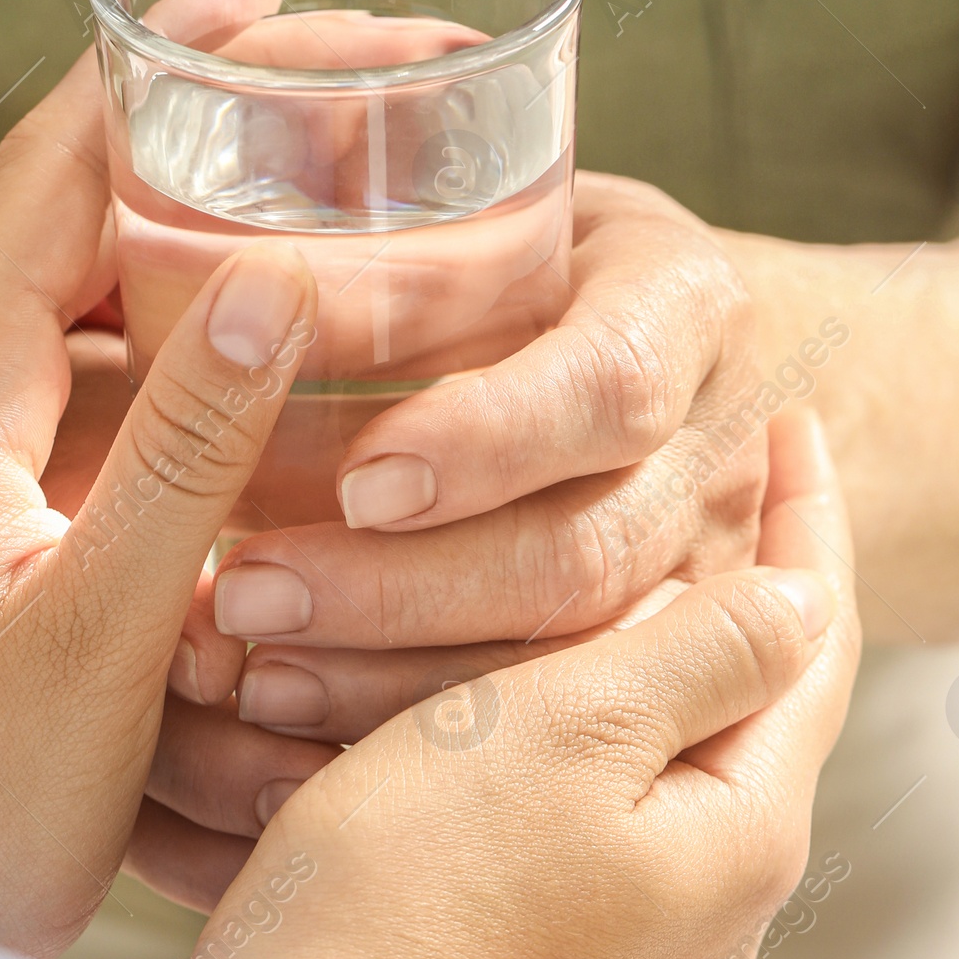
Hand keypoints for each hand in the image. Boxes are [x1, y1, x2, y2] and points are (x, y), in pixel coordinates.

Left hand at [0, 49, 331, 956]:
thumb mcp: (95, 638)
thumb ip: (185, 460)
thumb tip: (281, 278)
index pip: (62, 159)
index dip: (168, 54)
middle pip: (90, 194)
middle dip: (221, 115)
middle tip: (370, 78)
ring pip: (109, 280)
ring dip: (221, 210)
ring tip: (363, 174)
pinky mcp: (13, 503)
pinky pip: (118, 368)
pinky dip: (209, 319)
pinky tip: (308, 332)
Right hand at [174, 411, 859, 958]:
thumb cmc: (417, 883)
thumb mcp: (570, 728)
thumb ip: (701, 651)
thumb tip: (803, 600)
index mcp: (744, 837)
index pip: (812, 642)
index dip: (805, 519)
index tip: (784, 419)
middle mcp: (713, 907)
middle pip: (740, 703)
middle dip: (713, 583)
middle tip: (691, 468)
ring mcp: (631, 946)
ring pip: (652, 754)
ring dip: (619, 652)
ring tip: (580, 550)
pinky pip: (584, 808)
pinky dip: (556, 726)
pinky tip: (499, 677)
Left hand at [194, 171, 769, 725]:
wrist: (668, 348)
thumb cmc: (528, 259)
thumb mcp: (484, 205)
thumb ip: (388, 223)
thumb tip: (236, 280)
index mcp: (685, 301)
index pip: (610, 383)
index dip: (488, 439)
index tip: (359, 480)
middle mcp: (722, 442)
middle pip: (585, 549)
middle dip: (407, 590)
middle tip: (245, 596)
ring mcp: (709, 568)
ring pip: (571, 658)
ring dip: (399, 680)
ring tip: (251, 678)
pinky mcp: (666, 660)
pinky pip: (556, 730)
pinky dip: (424, 744)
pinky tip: (304, 753)